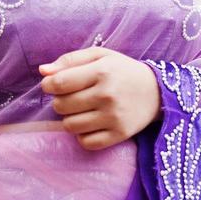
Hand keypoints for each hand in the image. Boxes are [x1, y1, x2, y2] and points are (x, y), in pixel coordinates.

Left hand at [39, 46, 160, 149]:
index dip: (49, 85)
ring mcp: (114, 117)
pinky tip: (91, 124)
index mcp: (101, 71)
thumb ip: (70, 60)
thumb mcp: (101, 57)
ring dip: (70, 119)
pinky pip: (86, 142)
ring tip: (82, 111)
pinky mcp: (120, 134)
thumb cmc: (123, 71)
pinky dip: (83, 135)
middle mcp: (107, 95)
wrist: (158, 92)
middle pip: (61, 106)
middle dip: (61, 102)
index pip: (59, 83)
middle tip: (73, 97)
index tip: (53, 85)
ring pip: (70, 126)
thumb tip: (42, 71)